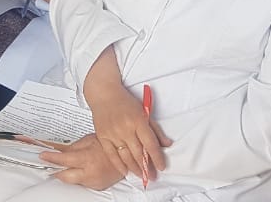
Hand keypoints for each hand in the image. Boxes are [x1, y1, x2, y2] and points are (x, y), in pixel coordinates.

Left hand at [41, 135, 127, 190]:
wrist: (128, 156)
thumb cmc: (109, 145)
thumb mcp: (88, 140)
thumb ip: (72, 148)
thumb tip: (57, 151)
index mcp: (88, 159)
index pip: (64, 160)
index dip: (51, 158)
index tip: (43, 156)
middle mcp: (91, 173)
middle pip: (65, 176)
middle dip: (56, 170)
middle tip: (49, 163)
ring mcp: (94, 182)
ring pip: (73, 181)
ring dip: (68, 173)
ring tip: (67, 163)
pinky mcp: (98, 187)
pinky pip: (83, 183)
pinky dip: (78, 176)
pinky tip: (80, 169)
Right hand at [84, 51, 169, 179]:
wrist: (104, 93)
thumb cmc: (125, 101)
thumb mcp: (144, 112)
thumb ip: (156, 130)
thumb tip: (167, 144)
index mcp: (138, 121)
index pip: (150, 144)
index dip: (157, 158)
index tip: (162, 167)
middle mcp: (125, 128)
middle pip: (139, 153)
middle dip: (147, 168)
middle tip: (153, 176)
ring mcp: (113, 133)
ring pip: (126, 156)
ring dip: (135, 169)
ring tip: (142, 176)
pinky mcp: (103, 136)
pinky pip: (111, 154)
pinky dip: (119, 165)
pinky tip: (125, 171)